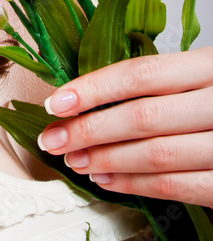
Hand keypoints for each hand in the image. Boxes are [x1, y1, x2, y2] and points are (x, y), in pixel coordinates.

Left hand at [36, 46, 212, 206]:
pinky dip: (138, 185)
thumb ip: (162, 79)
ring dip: (108, 160)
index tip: (57, 102)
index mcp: (210, 65)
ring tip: (76, 160)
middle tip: (54, 139)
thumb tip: (92, 91)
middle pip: (143, 117)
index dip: (93, 89)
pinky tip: (108, 179)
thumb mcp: (201, 72)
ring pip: (158, 155)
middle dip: (90, 130)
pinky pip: (180, 186)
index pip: (141, 74)